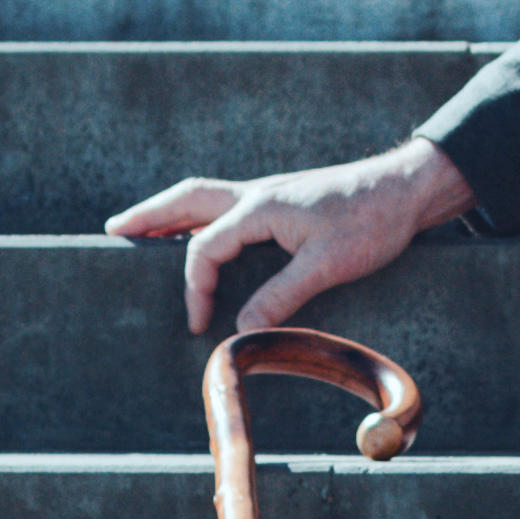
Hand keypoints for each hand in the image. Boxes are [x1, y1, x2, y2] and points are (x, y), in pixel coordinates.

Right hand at [108, 137, 471, 333]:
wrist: (406, 189)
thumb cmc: (371, 221)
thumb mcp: (328, 264)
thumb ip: (282, 295)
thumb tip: (241, 329)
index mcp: (260, 207)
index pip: (205, 247)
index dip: (193, 288)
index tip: (197, 325)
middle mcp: (256, 194)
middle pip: (187, 200)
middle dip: (148, 217)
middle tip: (113, 231)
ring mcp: (268, 194)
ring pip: (205, 197)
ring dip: (170, 211)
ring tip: (141, 229)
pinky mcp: (282, 202)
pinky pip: (226, 206)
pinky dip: (200, 216)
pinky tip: (200, 232)